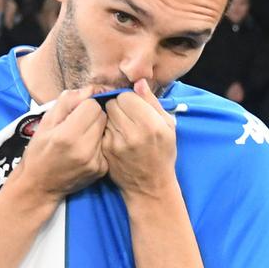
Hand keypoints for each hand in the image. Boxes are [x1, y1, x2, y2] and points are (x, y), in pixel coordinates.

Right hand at [13, 87, 108, 202]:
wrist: (39, 186)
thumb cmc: (39, 151)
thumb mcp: (46, 122)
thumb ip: (67, 102)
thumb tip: (90, 90)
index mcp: (68, 134)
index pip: (93, 105)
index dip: (84, 106)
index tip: (74, 114)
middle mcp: (84, 149)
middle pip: (103, 117)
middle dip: (92, 116)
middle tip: (78, 125)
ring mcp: (95, 161)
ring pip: (107, 131)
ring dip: (97, 130)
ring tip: (81, 138)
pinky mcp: (102, 170)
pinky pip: (107, 146)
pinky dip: (98, 145)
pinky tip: (85, 151)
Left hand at [100, 80, 178, 200]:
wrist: (150, 186)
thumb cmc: (163, 154)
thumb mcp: (168, 127)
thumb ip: (152, 102)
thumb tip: (139, 82)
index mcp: (150, 124)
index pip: (126, 96)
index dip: (129, 99)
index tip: (134, 107)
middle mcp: (132, 133)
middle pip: (112, 104)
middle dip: (118, 106)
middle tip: (126, 117)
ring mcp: (116, 143)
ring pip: (104, 116)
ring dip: (111, 118)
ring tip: (122, 128)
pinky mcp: (105, 151)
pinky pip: (101, 130)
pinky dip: (106, 130)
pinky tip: (116, 138)